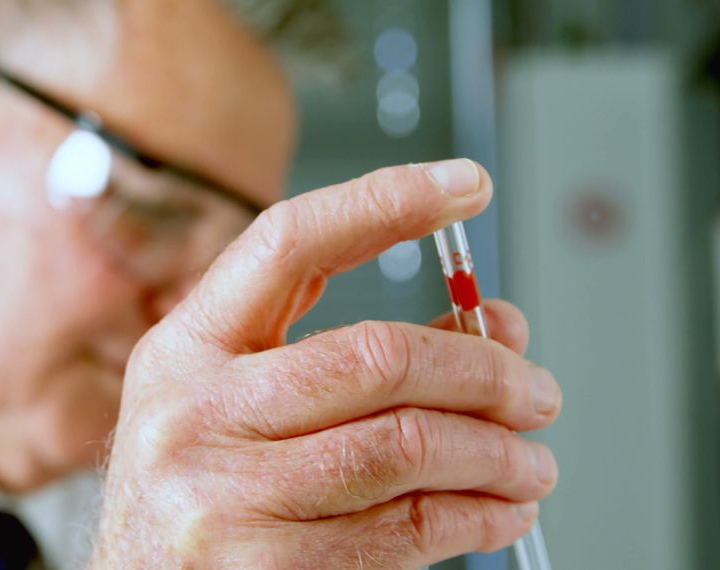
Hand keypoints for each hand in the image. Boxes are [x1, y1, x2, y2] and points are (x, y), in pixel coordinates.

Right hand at [91, 160, 561, 568]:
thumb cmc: (194, 490)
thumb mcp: (239, 401)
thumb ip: (351, 354)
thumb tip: (492, 327)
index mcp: (184, 348)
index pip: (289, 244)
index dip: (385, 202)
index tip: (466, 183)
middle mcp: (196, 412)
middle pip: (374, 355)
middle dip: (483, 370)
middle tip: (535, 390)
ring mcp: (224, 495)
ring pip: (404, 447)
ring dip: (496, 452)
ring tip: (532, 459)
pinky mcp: (265, 568)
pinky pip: (403, 531)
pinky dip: (475, 517)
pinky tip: (500, 511)